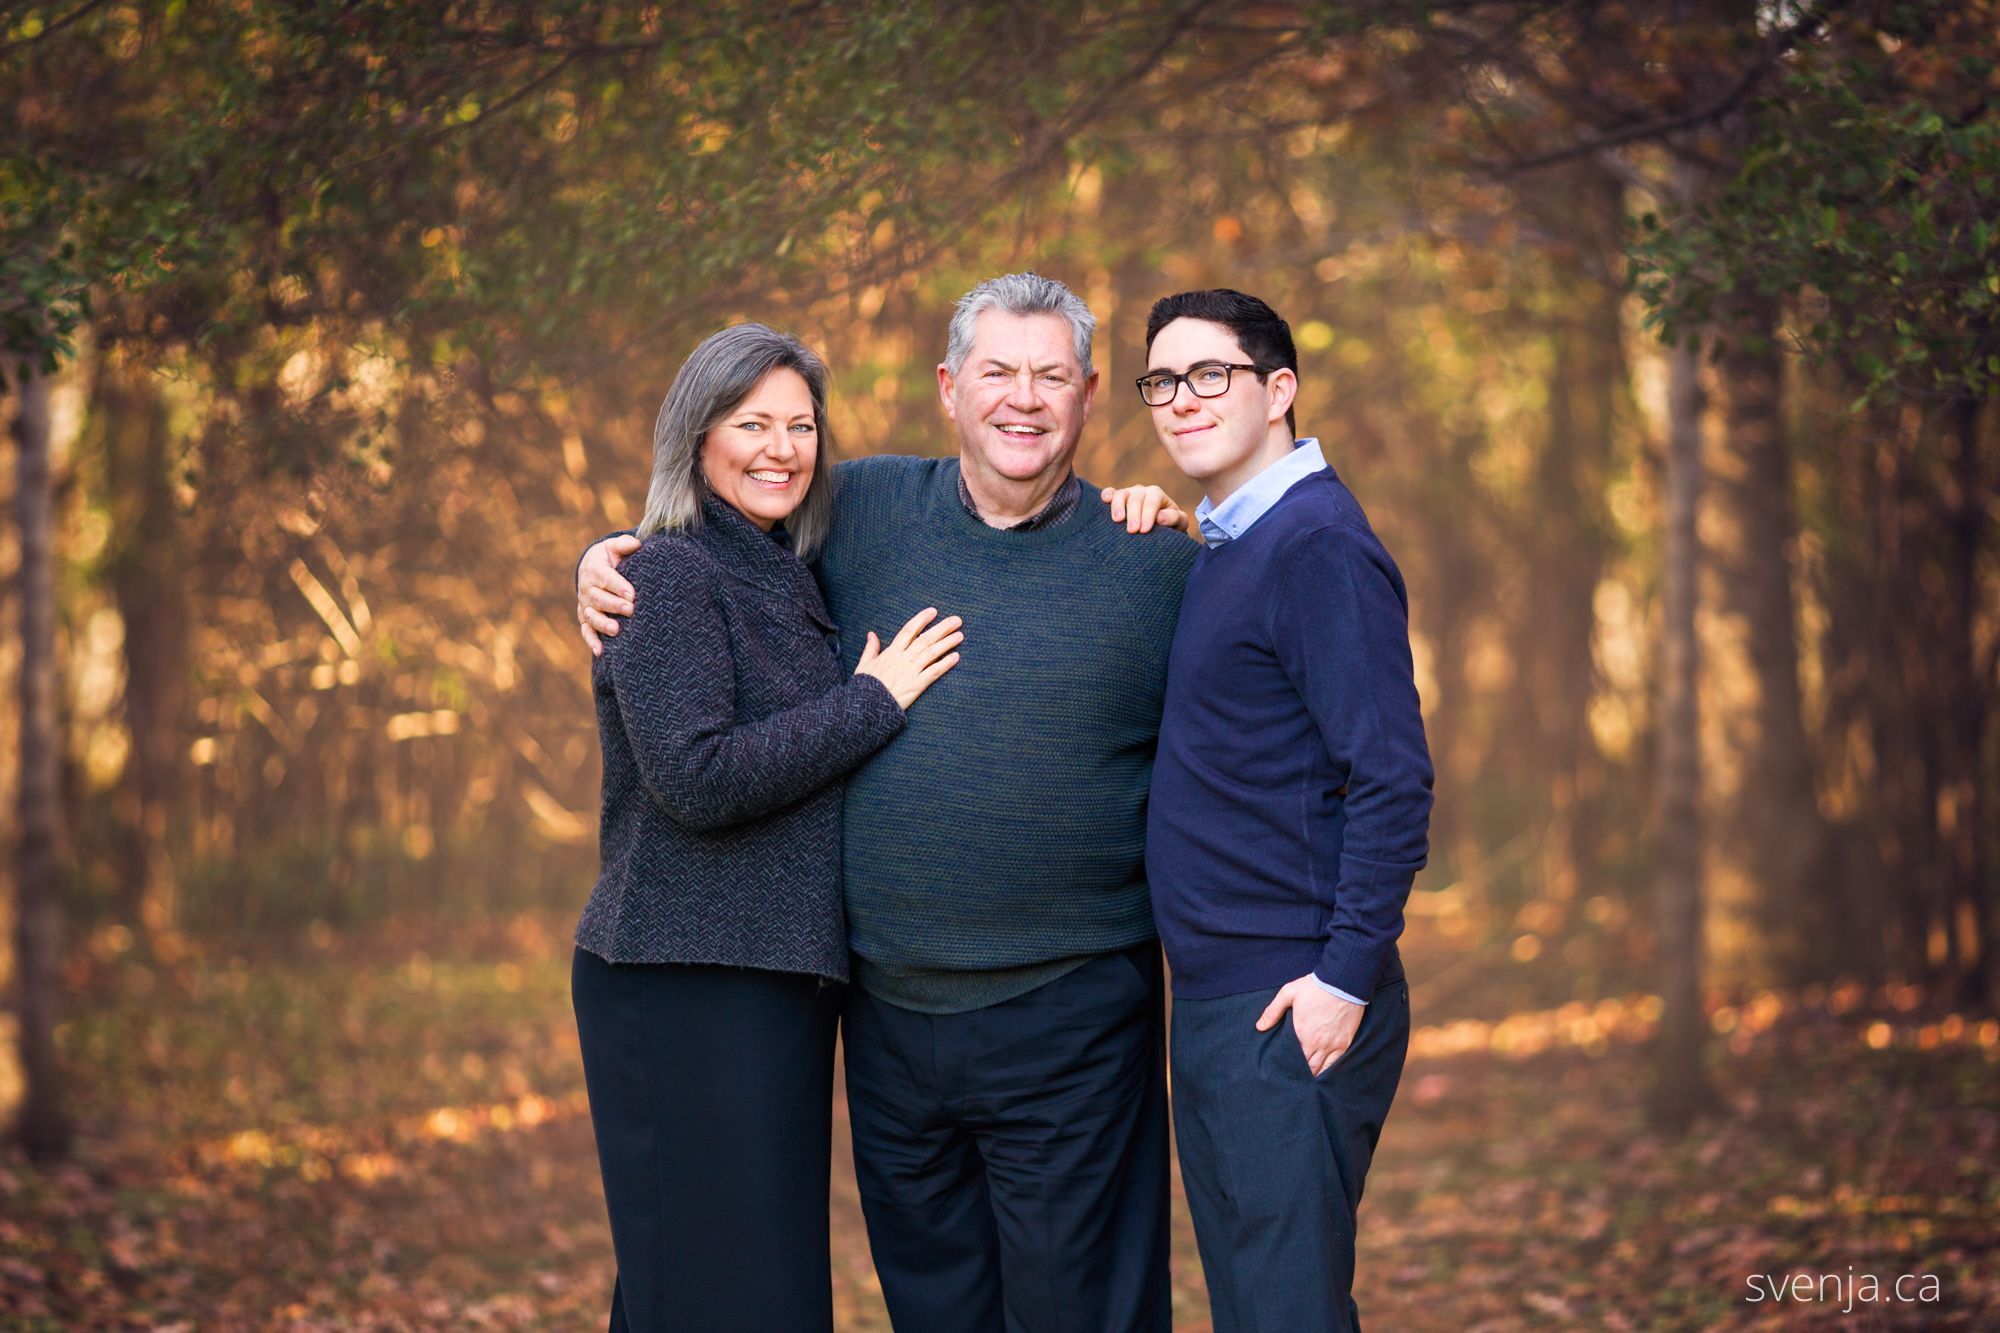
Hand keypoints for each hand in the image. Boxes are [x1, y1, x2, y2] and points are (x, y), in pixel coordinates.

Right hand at [577, 534, 640, 655]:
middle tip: (630, 610)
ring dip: (602, 623)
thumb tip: (637, 544)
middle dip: (614, 605)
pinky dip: (591, 641)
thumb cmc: (610, 557)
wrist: (592, 567)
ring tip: (616, 630)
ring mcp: (585, 605)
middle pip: (598, 598)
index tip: (632, 594)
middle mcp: (587, 588)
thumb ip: (625, 545)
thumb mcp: (614, 547)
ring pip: (591, 616)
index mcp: (594, 569)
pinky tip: (600, 651)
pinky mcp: (585, 618)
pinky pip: (586, 631)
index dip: (618, 586)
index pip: (605, 577)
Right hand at [854, 607, 963, 708]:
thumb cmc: (864, 687)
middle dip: (942, 628)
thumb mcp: (864, 664)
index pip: (909, 630)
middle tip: (956, 620)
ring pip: (932, 653)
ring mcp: (911, 672)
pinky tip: (956, 657)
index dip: (921, 619)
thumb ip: (870, 648)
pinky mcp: (917, 686)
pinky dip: (945, 664)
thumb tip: (871, 634)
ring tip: (959, 635)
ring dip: (947, 643)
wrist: (866, 708)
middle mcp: (903, 659)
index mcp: (891, 652)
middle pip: (925, 639)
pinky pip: (933, 672)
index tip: (933, 611)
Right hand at [1100, 484, 1188, 533]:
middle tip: (1132, 531)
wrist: (1159, 528)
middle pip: (1136, 499)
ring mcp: (1127, 494)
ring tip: (1118, 521)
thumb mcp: (1179, 522)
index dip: (1148, 515)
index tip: (1144, 530)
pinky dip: (1106, 495)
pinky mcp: (1116, 499)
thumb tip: (1160, 518)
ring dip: (1118, 507)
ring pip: (1121, 494)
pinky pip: (1109, 493)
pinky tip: (1105, 501)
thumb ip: (1174, 518)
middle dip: (1134, 515)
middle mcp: (1141, 491)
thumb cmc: (1170, 525)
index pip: (1151, 502)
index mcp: (1156, 494)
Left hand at [1256, 974, 1363, 1077]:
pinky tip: (1322, 1075)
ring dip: (1312, 1074)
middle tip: (1291, 1077)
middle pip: (1306, 1067)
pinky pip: (1335, 1065)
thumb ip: (1272, 1011)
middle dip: (1298, 1073)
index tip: (1281, 1068)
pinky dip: (1327, 1072)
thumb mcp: (1288, 993)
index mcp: (1301, 1033)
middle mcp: (1317, 1043)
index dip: (1286, 1064)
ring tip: (1304, 1080)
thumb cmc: (1315, 987)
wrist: (1343, 982)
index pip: (1291, 1058)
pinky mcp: (1344, 1044)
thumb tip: (1259, 1027)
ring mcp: (1332, 1045)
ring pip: (1320, 1069)